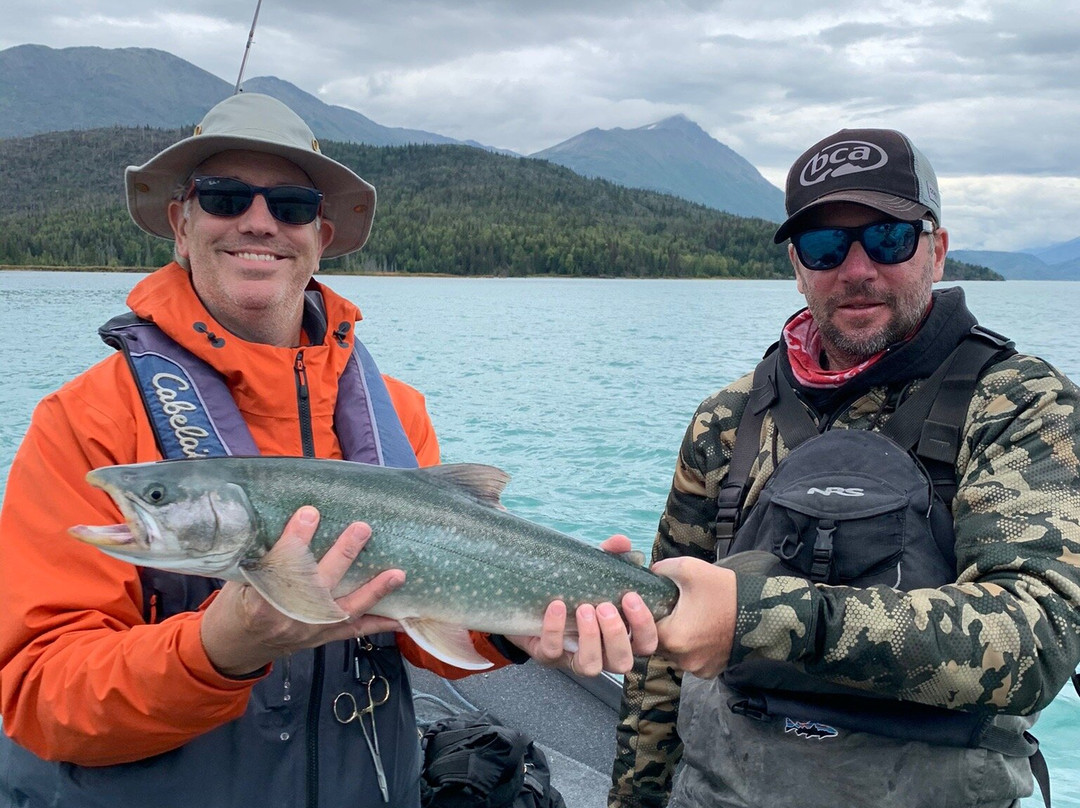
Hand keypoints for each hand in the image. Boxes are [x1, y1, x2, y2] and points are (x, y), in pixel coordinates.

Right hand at [200, 506, 403, 677]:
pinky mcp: (324, 637)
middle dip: (343, 554)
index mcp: (260, 600)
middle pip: (320, 584)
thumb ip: (265, 552)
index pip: (282, 565)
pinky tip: (405, 614)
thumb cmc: (238, 603)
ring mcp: (310, 630)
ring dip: (375, 590)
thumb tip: (294, 514)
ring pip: (346, 607)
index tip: (310, 512)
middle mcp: (289, 617)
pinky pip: (357, 630)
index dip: (296, 538)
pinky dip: (382, 623)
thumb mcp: (242, 576)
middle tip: (362, 528)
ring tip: (398, 573)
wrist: (235, 646)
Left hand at [507, 534, 658, 675]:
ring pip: (591, 666)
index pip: (646, 643)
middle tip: (604, 606)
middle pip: (622, 662)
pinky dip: (555, 628)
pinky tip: (556, 606)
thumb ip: (610, 557)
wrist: (532, 602)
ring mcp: (575, 658)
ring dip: (590, 637)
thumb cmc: (575, 591)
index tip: (631, 596)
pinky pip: (553, 651)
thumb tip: (621, 542)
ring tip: (584, 608)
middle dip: (616, 634)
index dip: (643, 625)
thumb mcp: (595, 573)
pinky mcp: (549, 656)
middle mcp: (603, 653)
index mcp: (621, 635)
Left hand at [651, 556, 736, 677]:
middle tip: (673, 609)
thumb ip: (663, 569)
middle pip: (658, 644)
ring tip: (690, 618)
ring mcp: (697, 669)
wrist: (764, 615)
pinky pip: (691, 660)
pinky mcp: (709, 673)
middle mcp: (682, 659)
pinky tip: (702, 631)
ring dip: (677, 638)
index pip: (643, 630)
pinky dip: (693, 648)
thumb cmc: (725, 592)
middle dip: (662, 626)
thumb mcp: (690, 569)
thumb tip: (651, 573)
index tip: (654, 602)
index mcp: (673, 637)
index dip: (644, 615)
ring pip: (674, 654)